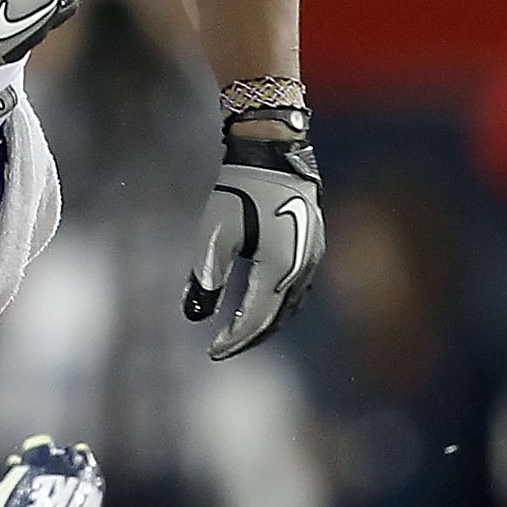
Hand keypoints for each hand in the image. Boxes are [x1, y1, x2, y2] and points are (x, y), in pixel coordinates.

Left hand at [184, 131, 322, 359]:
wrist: (274, 154)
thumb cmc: (239, 191)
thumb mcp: (214, 235)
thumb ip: (205, 277)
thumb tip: (193, 315)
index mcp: (279, 269)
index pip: (256, 320)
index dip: (234, 341)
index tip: (212, 352)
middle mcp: (301, 270)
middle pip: (276, 319)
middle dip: (249, 338)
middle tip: (223, 349)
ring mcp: (312, 259)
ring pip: (290, 307)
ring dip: (266, 325)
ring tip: (240, 333)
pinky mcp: (312, 248)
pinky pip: (297, 290)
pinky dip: (278, 307)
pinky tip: (261, 306)